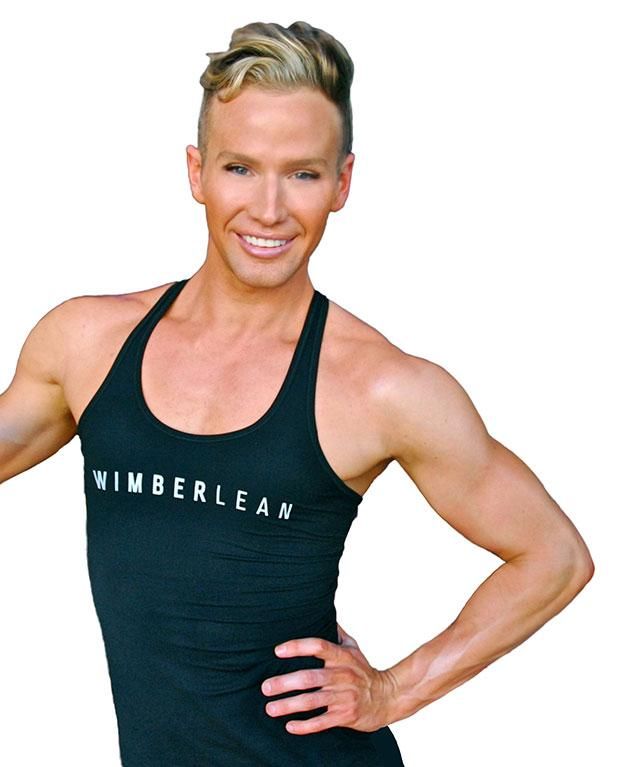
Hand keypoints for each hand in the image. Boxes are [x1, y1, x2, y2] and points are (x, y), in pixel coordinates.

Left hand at [260, 622, 398, 734]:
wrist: (387, 698)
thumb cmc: (364, 671)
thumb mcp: (354, 648)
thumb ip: (337, 633)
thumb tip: (322, 613)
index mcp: (342, 657)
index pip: (318, 646)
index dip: (298, 647)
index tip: (278, 651)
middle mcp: (342, 675)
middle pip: (309, 677)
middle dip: (285, 683)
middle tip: (265, 686)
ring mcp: (343, 697)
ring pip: (312, 701)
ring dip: (289, 705)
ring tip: (270, 708)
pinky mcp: (345, 716)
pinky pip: (322, 722)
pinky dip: (304, 726)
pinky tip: (289, 726)